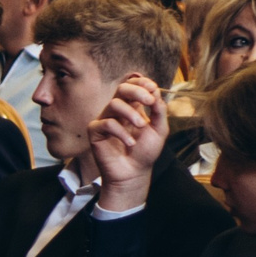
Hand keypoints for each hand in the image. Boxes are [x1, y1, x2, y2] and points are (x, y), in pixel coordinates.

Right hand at [87, 74, 169, 211]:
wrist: (134, 173)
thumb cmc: (145, 152)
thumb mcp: (160, 130)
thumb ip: (159, 110)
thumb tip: (156, 91)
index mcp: (133, 107)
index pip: (133, 86)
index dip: (142, 83)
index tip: (153, 88)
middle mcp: (118, 111)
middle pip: (121, 89)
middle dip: (136, 91)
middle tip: (149, 101)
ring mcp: (105, 120)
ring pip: (114, 104)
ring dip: (131, 113)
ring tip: (142, 126)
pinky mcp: (95, 132)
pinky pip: (106, 124)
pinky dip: (120, 132)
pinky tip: (130, 143)